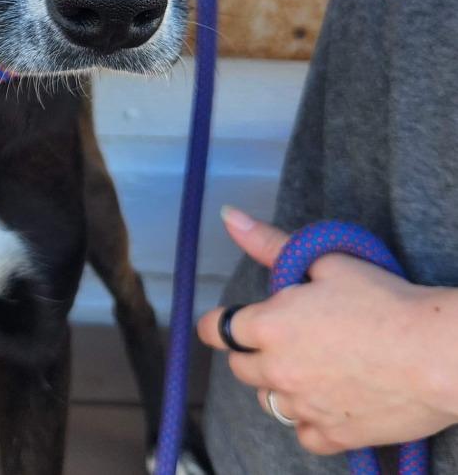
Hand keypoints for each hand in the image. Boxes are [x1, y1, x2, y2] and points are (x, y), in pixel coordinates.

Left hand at [198, 207, 457, 455]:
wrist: (437, 354)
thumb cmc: (384, 302)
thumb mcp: (324, 261)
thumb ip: (270, 244)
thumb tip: (229, 216)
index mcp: (270, 326)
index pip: (216, 330)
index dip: (219, 325)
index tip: (227, 323)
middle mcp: (279, 370)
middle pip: (240, 369)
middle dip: (251, 353)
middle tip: (279, 339)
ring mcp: (306, 406)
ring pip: (269, 403)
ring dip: (277, 386)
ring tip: (305, 368)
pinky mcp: (337, 435)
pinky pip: (305, 436)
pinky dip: (309, 422)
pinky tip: (324, 402)